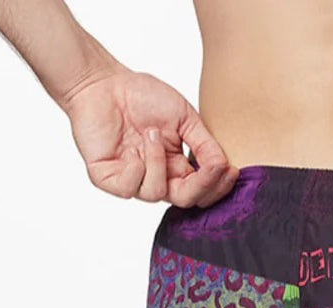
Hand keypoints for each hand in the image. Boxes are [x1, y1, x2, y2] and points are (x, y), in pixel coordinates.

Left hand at [62, 66, 238, 206]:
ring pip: (156, 193)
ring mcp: (133, 181)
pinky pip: (129, 188)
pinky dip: (135, 168)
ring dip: (158, 162)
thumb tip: (224, 166)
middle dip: (201, 184)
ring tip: (150, 133)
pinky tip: (131, 149)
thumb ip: (205, 144)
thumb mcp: (184, 117)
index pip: (201, 191)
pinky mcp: (109, 179)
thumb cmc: (141, 95)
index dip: (217, 186)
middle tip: (210, 164)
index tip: (230, 169)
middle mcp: (157, 178)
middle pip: (185, 201)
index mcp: (177, 167)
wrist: (102, 82)